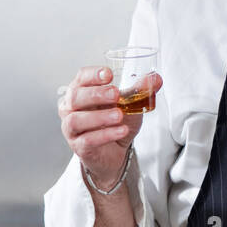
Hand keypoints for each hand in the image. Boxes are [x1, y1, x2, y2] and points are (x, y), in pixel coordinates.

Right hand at [59, 66, 162, 190]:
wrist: (115, 152)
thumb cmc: (115, 122)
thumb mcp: (130, 103)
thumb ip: (140, 90)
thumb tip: (156, 78)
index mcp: (81, 91)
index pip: (81, 77)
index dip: (93, 74)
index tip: (109, 74)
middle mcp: (70, 108)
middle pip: (75, 97)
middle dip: (96, 94)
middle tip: (116, 94)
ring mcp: (71, 129)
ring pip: (76, 120)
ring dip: (99, 117)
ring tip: (119, 115)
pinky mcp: (79, 147)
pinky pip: (88, 140)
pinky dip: (105, 135)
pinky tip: (121, 131)